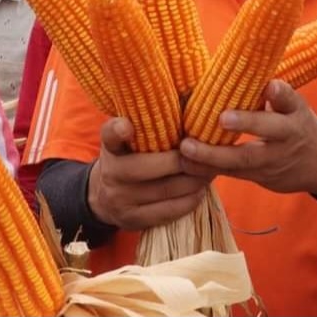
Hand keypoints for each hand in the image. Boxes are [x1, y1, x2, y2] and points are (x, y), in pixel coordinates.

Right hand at [87, 116, 210, 230]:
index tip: (128, 126)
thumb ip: (154, 121)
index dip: (118, 130)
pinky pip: (170, 211)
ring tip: (212, 168)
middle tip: (209, 151)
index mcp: (111, 147)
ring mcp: (121, 200)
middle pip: (154, 167)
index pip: (110, 135)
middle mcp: (112, 173)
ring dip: (196, 179)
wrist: (104, 198)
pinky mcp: (134, 221)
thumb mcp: (132, 138)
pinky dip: (191, 199)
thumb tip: (193, 95)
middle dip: (187, 159)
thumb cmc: (131, 157)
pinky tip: (201, 188)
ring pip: (168, 189)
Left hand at [179, 80, 316, 194]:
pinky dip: (208, 170)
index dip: (280, 93)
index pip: (291, 99)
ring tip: (186, 149)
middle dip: (245, 124)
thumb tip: (241, 67)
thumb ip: (273, 94)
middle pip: (269, 130)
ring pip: (244, 160)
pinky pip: (232, 175)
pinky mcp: (259, 178)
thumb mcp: (295, 106)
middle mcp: (288, 136)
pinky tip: (186, 164)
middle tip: (221, 118)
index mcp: (296, 113)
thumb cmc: (299, 125)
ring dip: (212, 156)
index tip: (269, 85)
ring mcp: (274, 160)